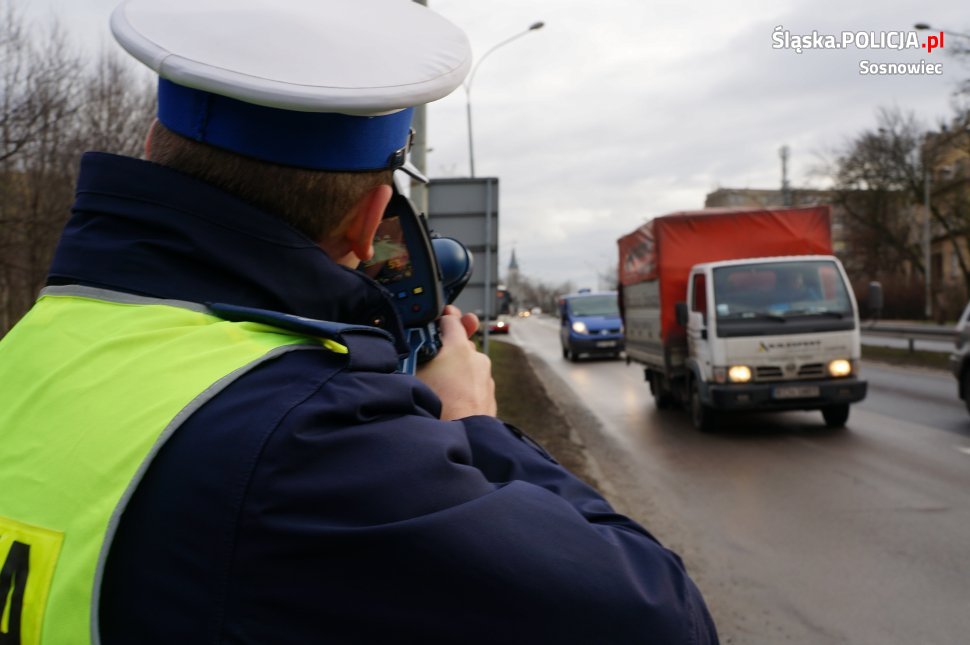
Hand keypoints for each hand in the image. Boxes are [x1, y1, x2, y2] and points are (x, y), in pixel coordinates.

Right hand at [416, 305, 496, 419]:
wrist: (462, 438)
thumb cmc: (437, 408)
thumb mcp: (414, 374)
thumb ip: (414, 355)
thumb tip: (410, 348)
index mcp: (458, 347)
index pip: (450, 320)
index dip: (441, 318)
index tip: (436, 319)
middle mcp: (477, 358)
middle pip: (460, 343)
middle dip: (448, 348)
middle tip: (431, 357)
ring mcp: (486, 377)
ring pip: (468, 365)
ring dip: (456, 369)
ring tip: (438, 385)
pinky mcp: (489, 395)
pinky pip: (474, 383)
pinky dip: (464, 386)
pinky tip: (450, 399)